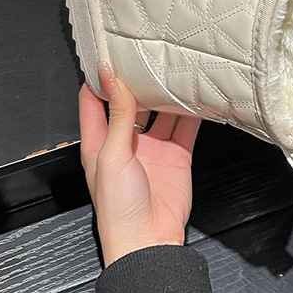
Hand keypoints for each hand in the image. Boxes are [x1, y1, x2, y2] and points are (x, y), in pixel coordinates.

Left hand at [79, 64, 200, 266]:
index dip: (101, 77)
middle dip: (140, 80)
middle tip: (149, 53)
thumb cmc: (117, 208)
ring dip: (168, 94)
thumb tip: (112, 78)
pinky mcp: (176, 156)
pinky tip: (197, 96)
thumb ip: (117, 115)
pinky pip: (185, 128)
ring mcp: (153, 148)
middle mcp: (125, 142)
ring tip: (176, 69)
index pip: (94, 100)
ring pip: (161, 112)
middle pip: (131, 102)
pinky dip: (192, 113)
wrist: (148, 240)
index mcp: (98, 141)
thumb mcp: (111, 155)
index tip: (110, 52)